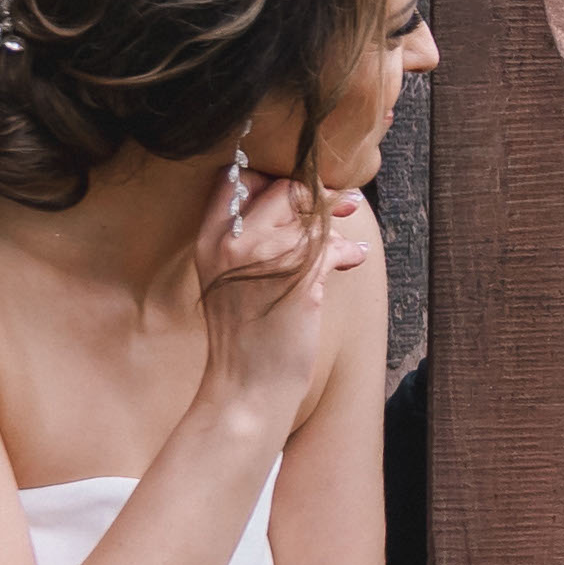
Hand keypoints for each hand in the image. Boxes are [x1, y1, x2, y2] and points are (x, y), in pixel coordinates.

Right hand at [197, 161, 369, 426]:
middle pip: (281, 190)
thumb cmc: (244, 337)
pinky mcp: (297, 277)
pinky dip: (349, 252)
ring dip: (337, 226)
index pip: (235, 181)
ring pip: (312, 216)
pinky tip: (356, 260)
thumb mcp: (228, 281)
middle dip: (317, 192)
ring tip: (348, 241)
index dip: (271, 177)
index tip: (299, 186)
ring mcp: (263, 258)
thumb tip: (295, 207)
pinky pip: (332, 247)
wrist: (245, 387)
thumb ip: (247, 243)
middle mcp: (231, 243)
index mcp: (208, 241)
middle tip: (346, 200)